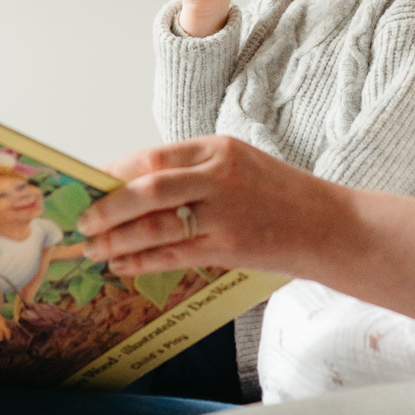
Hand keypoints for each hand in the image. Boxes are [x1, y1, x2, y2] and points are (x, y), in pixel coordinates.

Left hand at [79, 135, 352, 278]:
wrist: (330, 227)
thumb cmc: (282, 197)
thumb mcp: (241, 165)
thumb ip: (196, 172)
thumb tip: (136, 187)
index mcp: (218, 149)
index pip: (153, 157)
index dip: (116, 173)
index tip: (92, 185)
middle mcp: (219, 176)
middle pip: (147, 188)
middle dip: (108, 207)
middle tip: (83, 221)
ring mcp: (224, 213)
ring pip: (155, 226)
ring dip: (117, 240)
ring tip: (93, 249)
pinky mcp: (229, 247)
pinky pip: (172, 255)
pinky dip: (141, 262)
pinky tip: (122, 266)